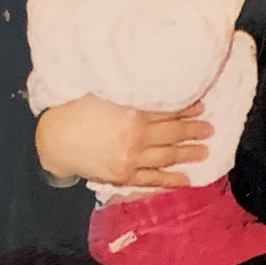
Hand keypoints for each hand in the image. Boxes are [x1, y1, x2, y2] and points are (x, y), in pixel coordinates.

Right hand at [35, 95, 210, 188]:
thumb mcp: (105, 92)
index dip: (187, 108)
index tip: (200, 106)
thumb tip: (152, 84)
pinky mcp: (124, 174)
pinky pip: (152, 178)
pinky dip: (170, 179)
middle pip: (173, 133)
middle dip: (194, 130)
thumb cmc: (77, 110)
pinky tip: (185, 179)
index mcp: (133, 111)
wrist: (56, 139)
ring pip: (168, 156)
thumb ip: (130, 91)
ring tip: (204, 150)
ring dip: (188, 153)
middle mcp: (137, 135)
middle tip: (209, 128)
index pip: (169, 110)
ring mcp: (132, 157)